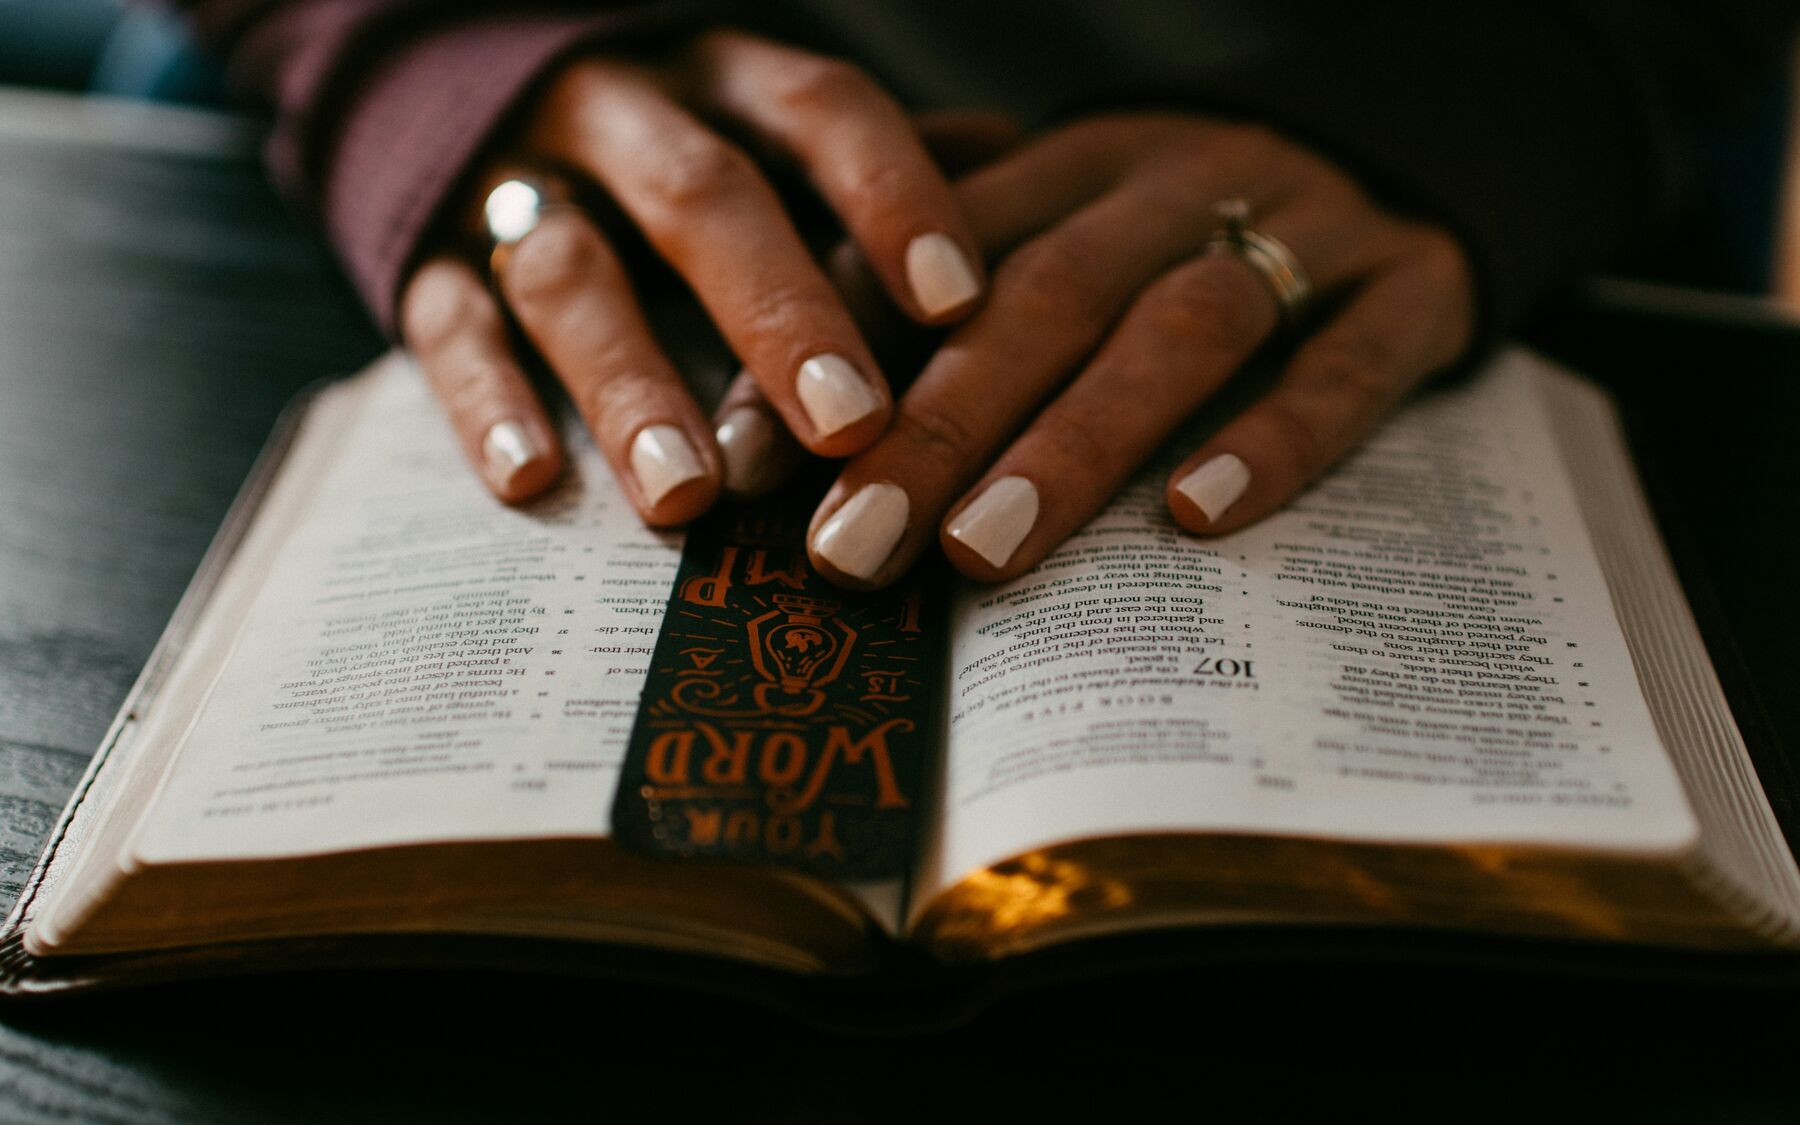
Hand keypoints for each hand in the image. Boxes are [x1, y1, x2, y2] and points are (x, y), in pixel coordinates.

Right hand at [396, 30, 986, 522]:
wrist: (465, 98)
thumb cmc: (678, 153)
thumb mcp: (774, 139)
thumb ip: (875, 174)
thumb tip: (1022, 177)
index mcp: (726, 81)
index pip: (820, 109)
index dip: (891, 194)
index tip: (959, 302)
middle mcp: (622, 119)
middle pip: (702, 195)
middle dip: (778, 310)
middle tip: (850, 424)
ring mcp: (514, 184)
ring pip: (568, 268)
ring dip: (630, 381)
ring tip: (691, 495)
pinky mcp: (425, 258)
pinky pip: (446, 323)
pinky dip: (485, 401)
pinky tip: (533, 484)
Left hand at [800, 114, 1475, 585]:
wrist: (1406, 139)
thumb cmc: (1190, 224)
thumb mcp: (1072, 213)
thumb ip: (942, 283)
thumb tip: (775, 393)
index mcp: (1076, 164)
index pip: (937, 250)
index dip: (838, 348)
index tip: (755, 460)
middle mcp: (1174, 186)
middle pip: (1045, 295)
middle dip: (939, 423)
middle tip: (854, 545)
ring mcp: (1298, 233)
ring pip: (1179, 327)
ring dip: (1076, 440)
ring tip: (984, 550)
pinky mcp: (1408, 289)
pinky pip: (1346, 363)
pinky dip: (1273, 437)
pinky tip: (1198, 515)